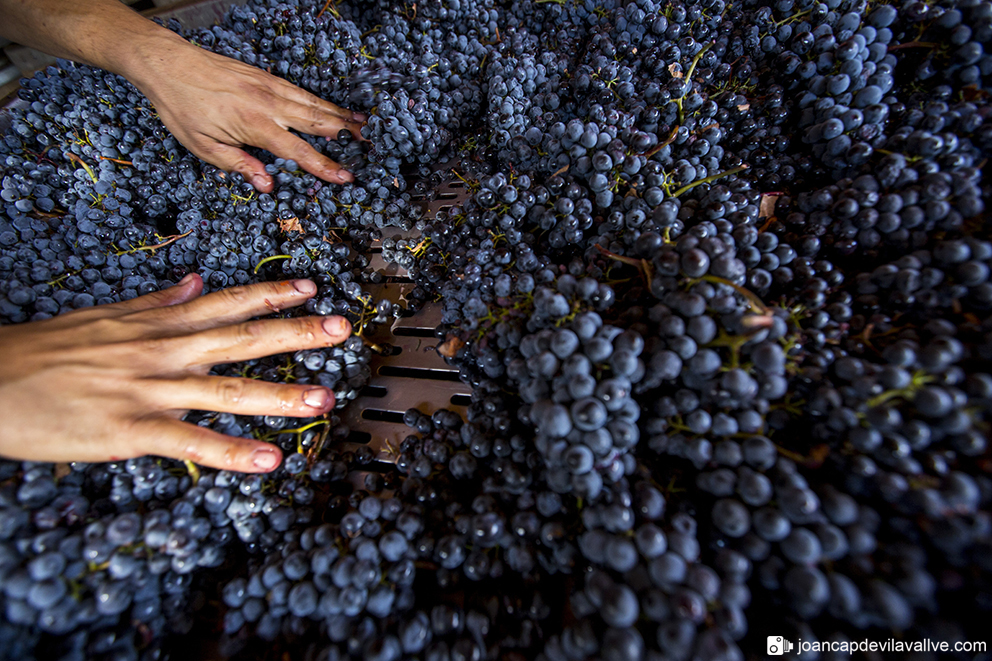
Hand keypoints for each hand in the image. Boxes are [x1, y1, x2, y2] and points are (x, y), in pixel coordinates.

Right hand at [0, 275, 351, 471]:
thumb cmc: (43, 351)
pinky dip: (232, 453)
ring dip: (280, 395)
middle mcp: (161, 350)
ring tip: (324, 399)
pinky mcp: (129, 430)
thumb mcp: (104, 315)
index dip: (272, 294)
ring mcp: (149, 389)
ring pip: (227, 390)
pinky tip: (268, 461)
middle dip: (296, 333)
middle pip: (241, 338)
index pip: (226, 302)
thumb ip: (156, 300)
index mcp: (156, 323)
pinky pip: (191, 443)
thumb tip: (195, 281)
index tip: (312, 289)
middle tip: (343, 329)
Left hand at [131, 35, 365, 192]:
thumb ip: (240, 166)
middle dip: (347, 136)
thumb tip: (268, 185)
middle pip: (318, 123)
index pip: (299, 151)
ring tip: (365, 126)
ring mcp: (271, 87)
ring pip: (315, 104)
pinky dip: (323, 100)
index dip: (324, 167)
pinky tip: (334, 107)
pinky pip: (302, 91)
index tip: (346, 177)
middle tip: (372, 146)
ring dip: (342, 117)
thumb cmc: (182, 107)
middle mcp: (270, 104)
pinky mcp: (267, 77)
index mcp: (256, 126)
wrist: (167, 64)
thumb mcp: (204, 147)